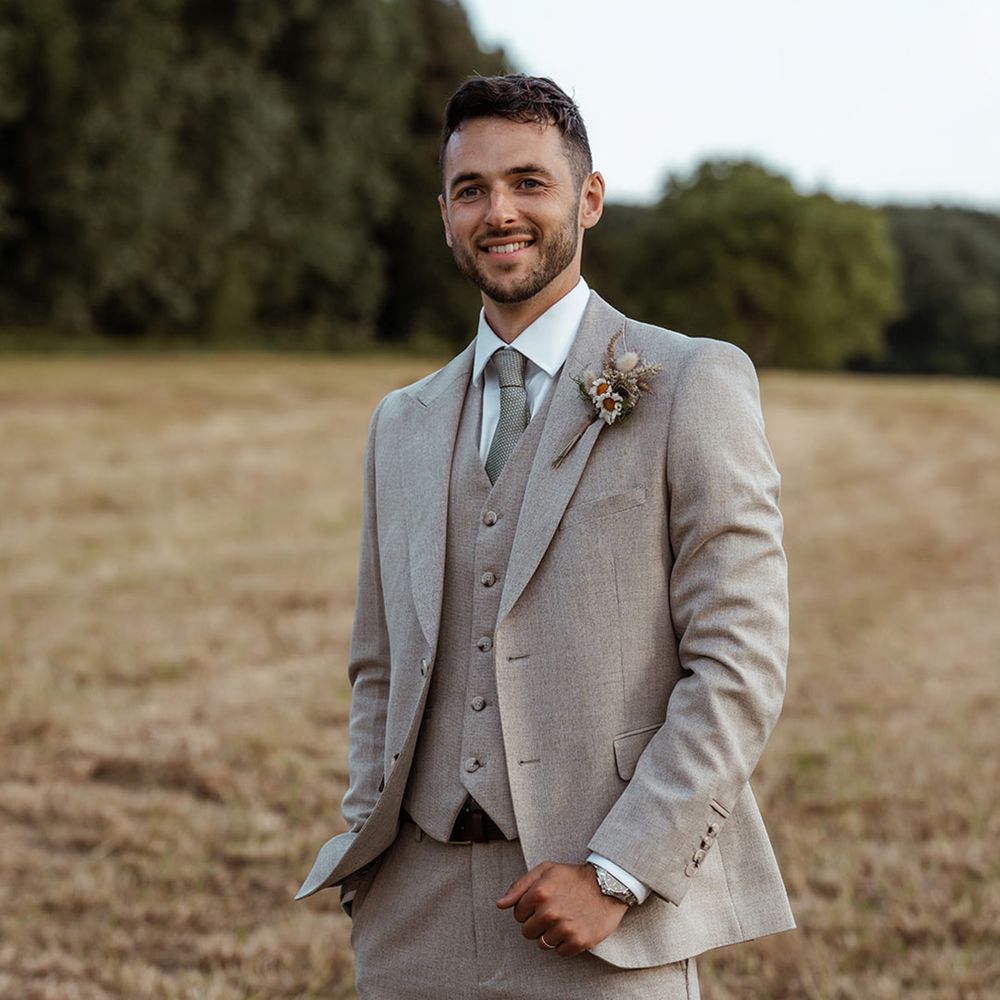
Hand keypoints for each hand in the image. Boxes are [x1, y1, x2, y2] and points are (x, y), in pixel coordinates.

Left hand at [496, 861, 627, 956]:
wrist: (608, 885)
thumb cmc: (574, 877)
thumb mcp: (546, 871)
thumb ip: (519, 886)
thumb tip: (500, 904)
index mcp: (539, 893)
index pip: (517, 915)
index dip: (528, 910)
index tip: (541, 904)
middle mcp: (549, 912)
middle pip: (527, 932)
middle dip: (536, 924)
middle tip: (552, 913)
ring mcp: (564, 928)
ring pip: (542, 944)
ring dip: (550, 934)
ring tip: (563, 920)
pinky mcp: (578, 941)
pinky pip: (560, 952)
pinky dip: (564, 944)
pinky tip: (572, 928)